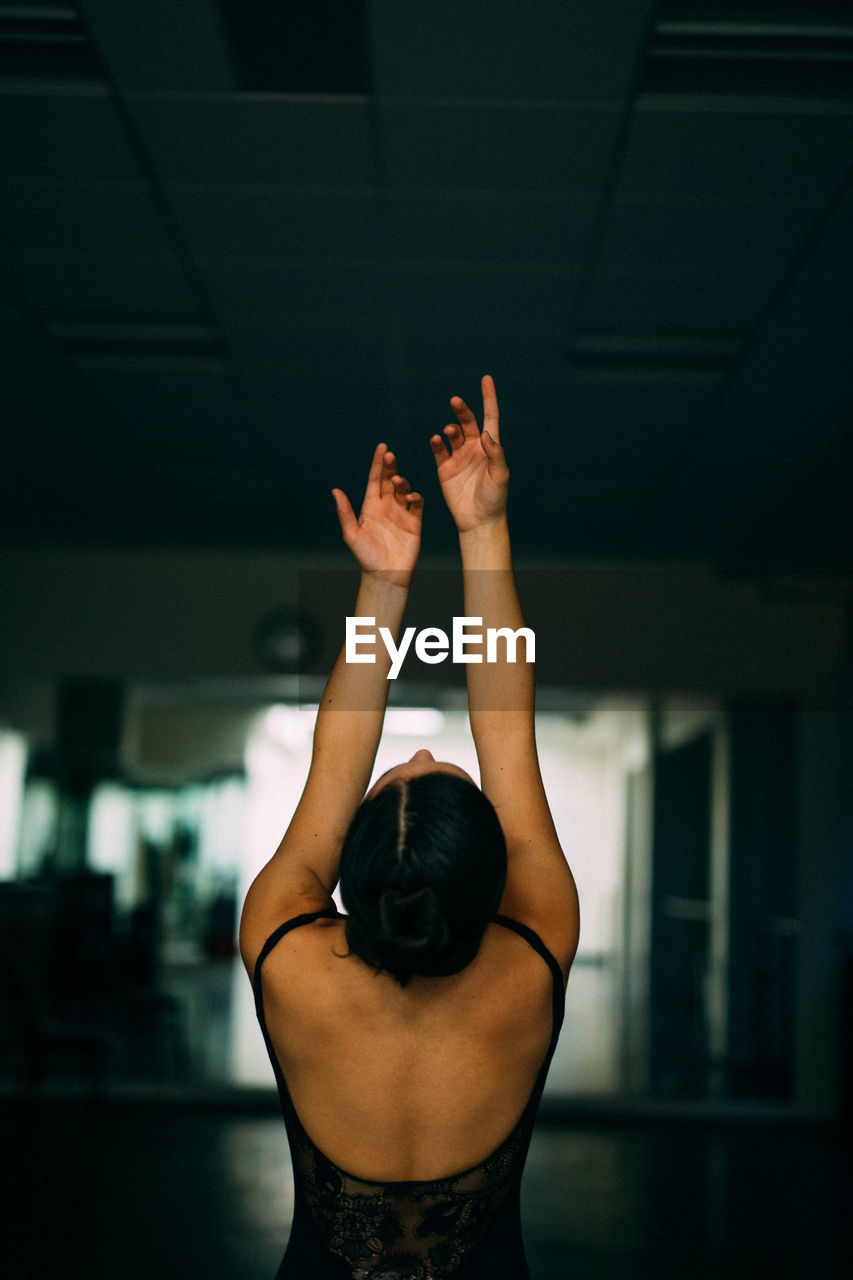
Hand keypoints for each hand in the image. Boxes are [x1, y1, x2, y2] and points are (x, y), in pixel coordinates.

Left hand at [332, 444, 423, 587]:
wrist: (385, 575)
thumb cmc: (366, 557)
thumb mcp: (351, 534)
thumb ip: (345, 512)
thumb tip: (335, 491)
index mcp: (370, 506)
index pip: (375, 480)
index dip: (378, 463)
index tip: (382, 448)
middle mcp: (386, 506)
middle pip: (389, 480)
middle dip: (390, 467)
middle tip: (389, 455)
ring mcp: (401, 513)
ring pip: (403, 489)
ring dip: (401, 482)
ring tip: (396, 480)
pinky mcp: (414, 522)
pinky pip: (416, 504)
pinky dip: (415, 496)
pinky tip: (409, 496)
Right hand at [429, 375, 508, 532]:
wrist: (479, 521)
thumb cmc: (494, 499)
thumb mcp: (500, 476)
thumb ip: (495, 454)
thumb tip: (486, 434)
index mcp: (490, 447)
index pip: (490, 417)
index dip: (489, 398)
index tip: (486, 379)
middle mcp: (474, 448)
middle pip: (468, 422)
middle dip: (462, 410)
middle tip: (455, 401)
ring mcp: (458, 457)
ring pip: (452, 435)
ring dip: (450, 430)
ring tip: (449, 432)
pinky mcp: (444, 468)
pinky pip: (439, 451)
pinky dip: (437, 443)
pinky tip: (436, 440)